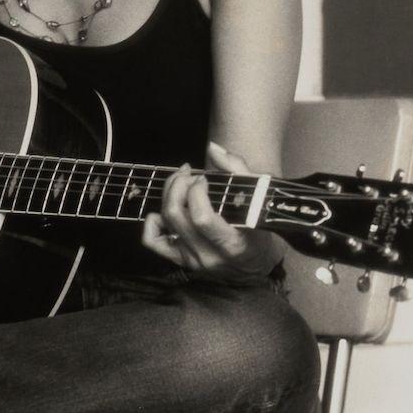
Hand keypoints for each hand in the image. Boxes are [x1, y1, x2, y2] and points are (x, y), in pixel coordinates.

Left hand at [142, 141, 266, 273]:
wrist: (255, 264)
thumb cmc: (259, 230)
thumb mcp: (259, 199)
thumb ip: (237, 169)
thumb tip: (212, 148)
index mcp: (232, 244)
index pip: (201, 217)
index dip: (196, 191)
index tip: (204, 178)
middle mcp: (209, 255)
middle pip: (176, 215)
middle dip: (178, 185)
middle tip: (189, 174)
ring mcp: (193, 260)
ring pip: (165, 222)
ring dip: (168, 195)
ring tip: (181, 184)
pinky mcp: (180, 261)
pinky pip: (153, 241)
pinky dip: (153, 222)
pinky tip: (166, 210)